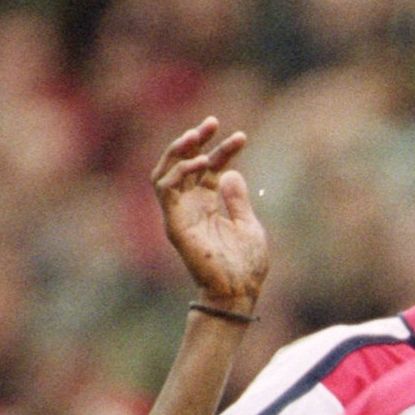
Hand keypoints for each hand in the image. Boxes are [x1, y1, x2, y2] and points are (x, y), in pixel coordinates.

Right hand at [152, 118, 268, 313]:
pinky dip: (179, 172)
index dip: (222, 150)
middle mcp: (191, 205)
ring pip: (166, 171)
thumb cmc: (246, 264)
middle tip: (211, 123)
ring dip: (179, 151)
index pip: (210, 168)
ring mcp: (180, 213)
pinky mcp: (174, 223)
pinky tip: (200, 163)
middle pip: (185, 164)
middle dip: (195, 141)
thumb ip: (237, 199)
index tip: (240, 137)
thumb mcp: (248, 224)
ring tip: (197, 137)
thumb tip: (231, 172)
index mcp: (209, 204)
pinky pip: (166, 189)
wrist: (239, 291)